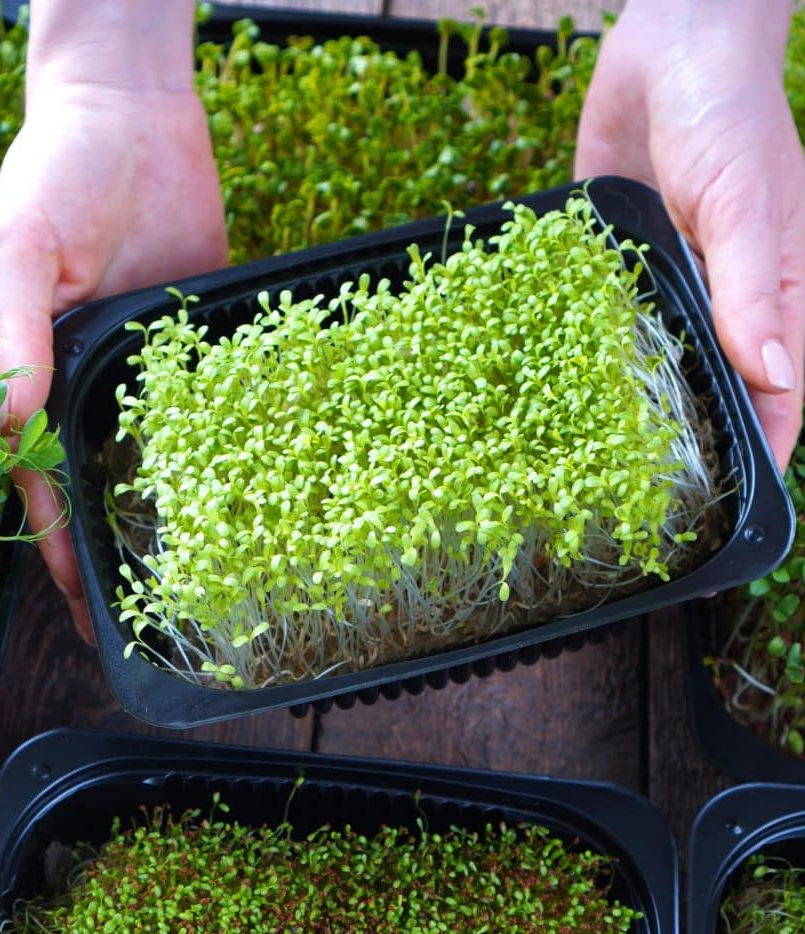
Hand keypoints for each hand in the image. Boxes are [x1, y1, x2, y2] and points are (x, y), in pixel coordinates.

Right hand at [0, 85, 227, 641]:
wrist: (134, 119)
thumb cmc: (56, 173)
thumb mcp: (18, 248)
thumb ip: (15, 334)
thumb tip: (9, 422)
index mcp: (36, 374)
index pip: (39, 479)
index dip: (55, 543)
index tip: (81, 603)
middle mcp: (90, 384)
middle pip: (100, 482)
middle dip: (118, 546)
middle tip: (151, 612)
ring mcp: (149, 373)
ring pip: (161, 458)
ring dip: (176, 513)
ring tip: (208, 574)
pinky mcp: (203, 350)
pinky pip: (216, 409)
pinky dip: (230, 449)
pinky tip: (256, 492)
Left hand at [576, 0, 804, 470]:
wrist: (669, 44)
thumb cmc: (729, 117)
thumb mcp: (747, 203)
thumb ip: (754, 289)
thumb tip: (773, 374)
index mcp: (767, 295)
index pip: (775, 394)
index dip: (763, 454)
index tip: (731, 511)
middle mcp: (713, 302)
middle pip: (705, 391)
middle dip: (680, 446)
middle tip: (635, 504)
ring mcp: (660, 288)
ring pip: (645, 365)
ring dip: (617, 409)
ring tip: (576, 467)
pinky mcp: (608, 267)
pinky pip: (592, 320)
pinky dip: (570, 353)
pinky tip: (534, 392)